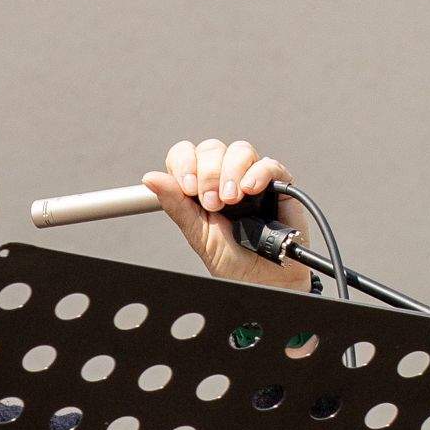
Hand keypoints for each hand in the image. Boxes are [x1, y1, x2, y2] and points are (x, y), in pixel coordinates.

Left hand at [143, 139, 299, 294]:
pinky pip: (268, 164)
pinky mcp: (278, 184)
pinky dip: (257, 173)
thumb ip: (176, 204)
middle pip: (211, 149)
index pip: (186, 154)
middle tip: (213, 204)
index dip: (184, 164)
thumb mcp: (198, 233)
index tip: (188, 188)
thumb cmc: (232, 260)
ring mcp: (251, 178)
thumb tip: (150, 178)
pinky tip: (250, 190)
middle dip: (208, 174)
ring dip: (231, 172)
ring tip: (232, 201)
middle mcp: (225, 178)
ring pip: (239, 150)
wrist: (264, 280)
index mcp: (201, 186)